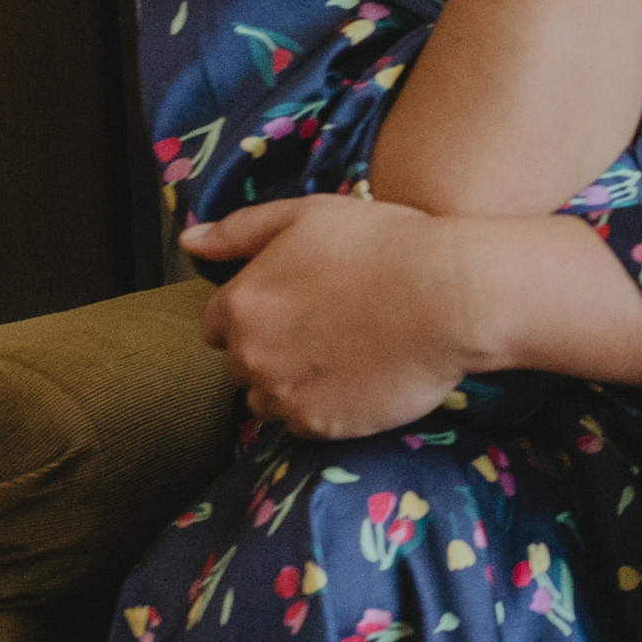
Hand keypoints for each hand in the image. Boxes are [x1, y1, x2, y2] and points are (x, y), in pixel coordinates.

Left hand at [188, 195, 487, 439]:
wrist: (452, 296)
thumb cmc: (384, 245)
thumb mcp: (306, 215)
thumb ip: (239, 231)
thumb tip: (189, 242)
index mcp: (240, 305)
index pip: (216, 324)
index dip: (252, 314)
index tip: (290, 307)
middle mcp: (251, 356)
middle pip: (240, 365)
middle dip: (269, 350)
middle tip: (323, 329)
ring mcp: (284, 396)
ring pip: (266, 400)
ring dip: (289, 384)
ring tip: (340, 358)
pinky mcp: (322, 426)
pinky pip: (303, 425)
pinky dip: (322, 408)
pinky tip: (357, 379)